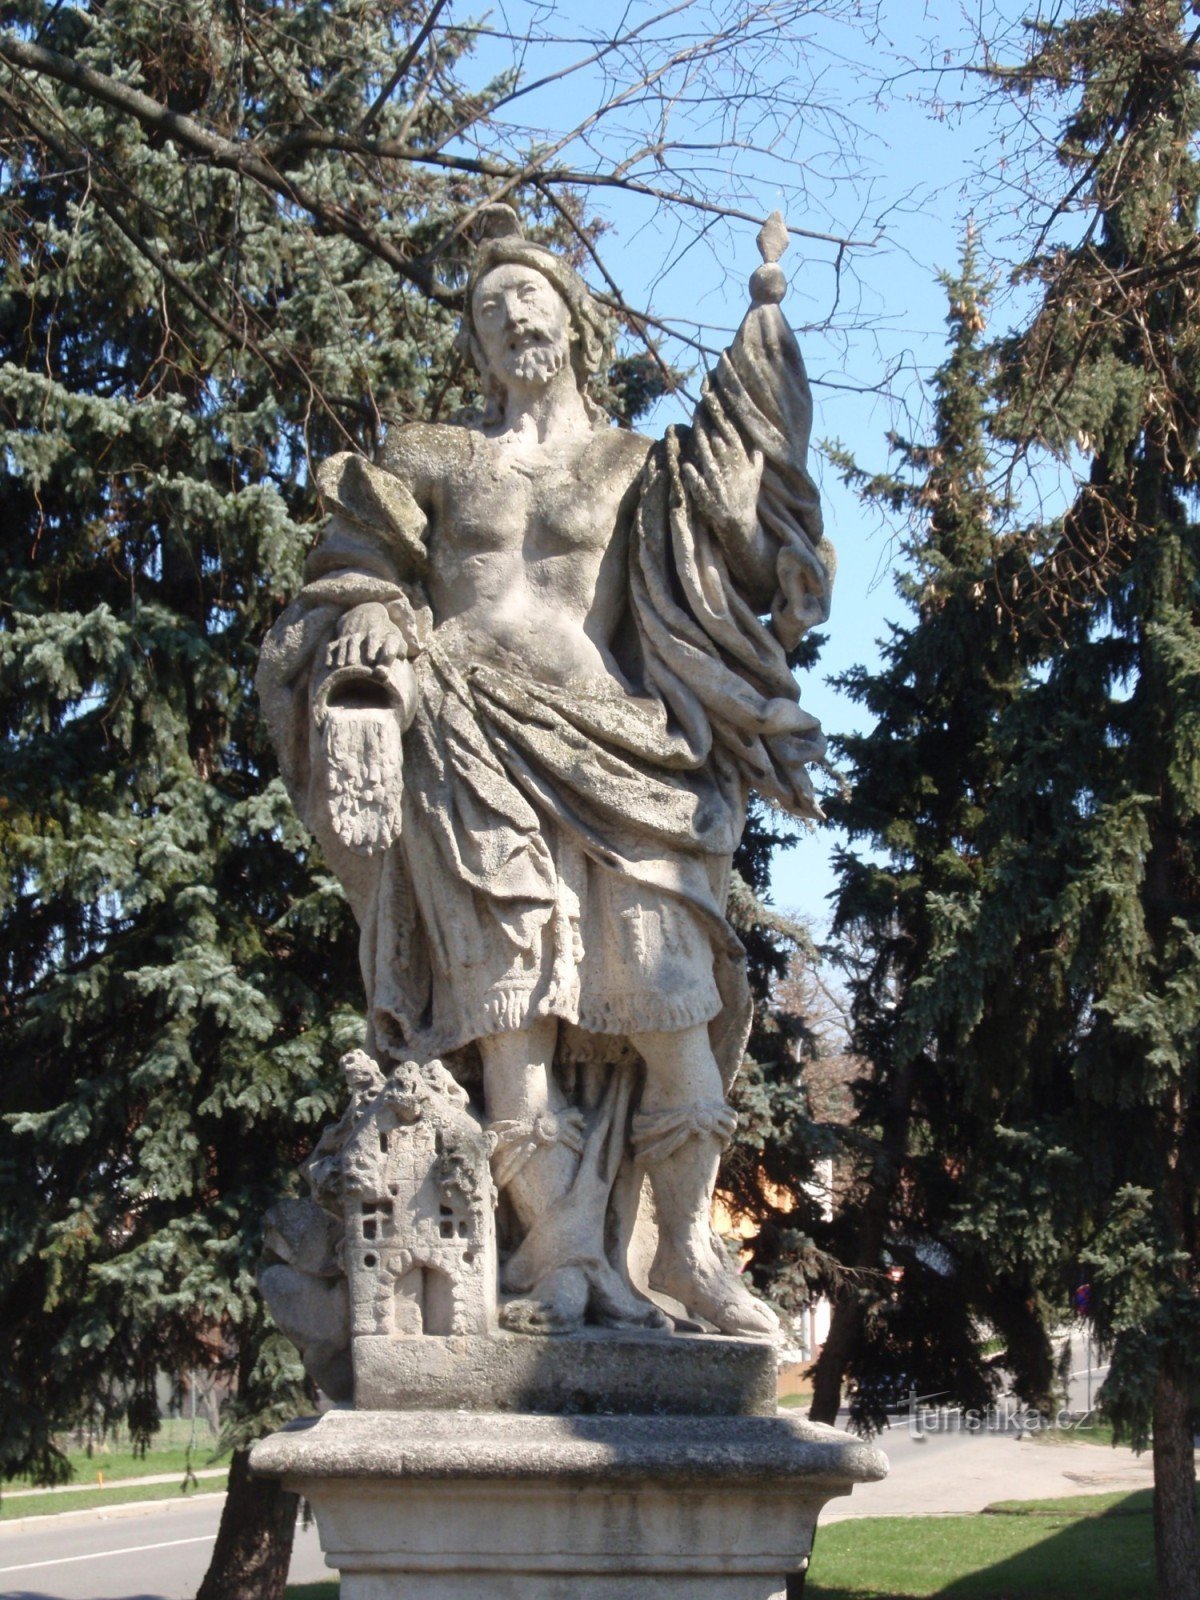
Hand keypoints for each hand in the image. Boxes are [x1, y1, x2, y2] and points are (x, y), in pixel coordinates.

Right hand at [326, 602, 405, 669]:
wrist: (365, 611)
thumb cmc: (384, 628)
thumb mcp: (394, 633)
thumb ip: (400, 646)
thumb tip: (402, 657)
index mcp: (375, 630)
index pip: (372, 637)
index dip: (371, 647)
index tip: (371, 659)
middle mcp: (360, 631)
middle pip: (355, 642)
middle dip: (354, 652)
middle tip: (353, 664)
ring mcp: (348, 634)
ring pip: (343, 644)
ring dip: (342, 655)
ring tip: (341, 667)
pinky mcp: (339, 638)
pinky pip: (332, 645)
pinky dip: (329, 654)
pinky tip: (329, 665)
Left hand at [681, 406, 762, 545]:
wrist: (741, 524)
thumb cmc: (747, 499)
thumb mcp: (755, 477)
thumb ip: (755, 460)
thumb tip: (757, 447)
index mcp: (740, 461)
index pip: (729, 432)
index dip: (719, 415)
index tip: (710, 399)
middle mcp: (730, 469)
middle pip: (716, 441)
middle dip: (707, 426)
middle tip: (697, 409)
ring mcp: (719, 482)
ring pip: (708, 458)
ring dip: (700, 444)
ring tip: (692, 430)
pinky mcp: (709, 496)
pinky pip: (700, 484)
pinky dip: (694, 476)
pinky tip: (686, 466)